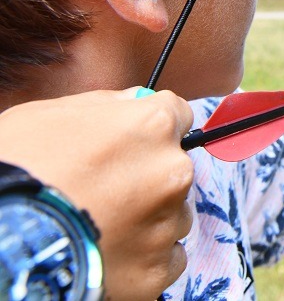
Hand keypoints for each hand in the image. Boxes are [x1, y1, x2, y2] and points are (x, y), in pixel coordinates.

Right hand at [0, 88, 193, 299]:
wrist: (4, 237)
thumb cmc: (18, 167)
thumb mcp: (49, 114)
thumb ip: (105, 105)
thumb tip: (134, 102)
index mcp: (153, 125)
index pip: (178, 115)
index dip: (153, 129)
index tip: (135, 142)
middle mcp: (172, 170)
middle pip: (175, 167)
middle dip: (149, 176)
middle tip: (105, 190)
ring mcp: (168, 221)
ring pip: (174, 214)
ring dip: (151, 217)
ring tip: (105, 223)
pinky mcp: (157, 269)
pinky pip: (169, 257)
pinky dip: (146, 256)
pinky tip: (114, 252)